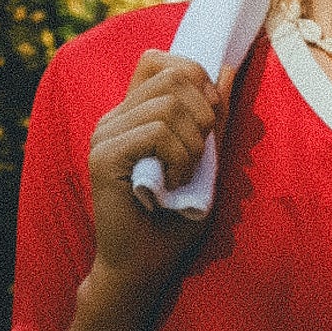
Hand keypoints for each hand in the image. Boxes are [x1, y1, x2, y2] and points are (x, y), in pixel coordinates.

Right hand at [85, 49, 230, 308]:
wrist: (142, 270)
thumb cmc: (173, 222)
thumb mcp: (205, 161)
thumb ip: (213, 117)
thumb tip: (227, 69)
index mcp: (131, 115)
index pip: (159, 60)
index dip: (194, 76)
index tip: (210, 119)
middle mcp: (113, 118)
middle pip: (172, 75)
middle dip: (204, 112)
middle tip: (201, 155)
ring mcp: (104, 135)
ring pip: (168, 105)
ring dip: (193, 144)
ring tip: (183, 177)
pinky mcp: (104, 157)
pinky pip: (156, 132)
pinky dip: (178, 159)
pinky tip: (171, 185)